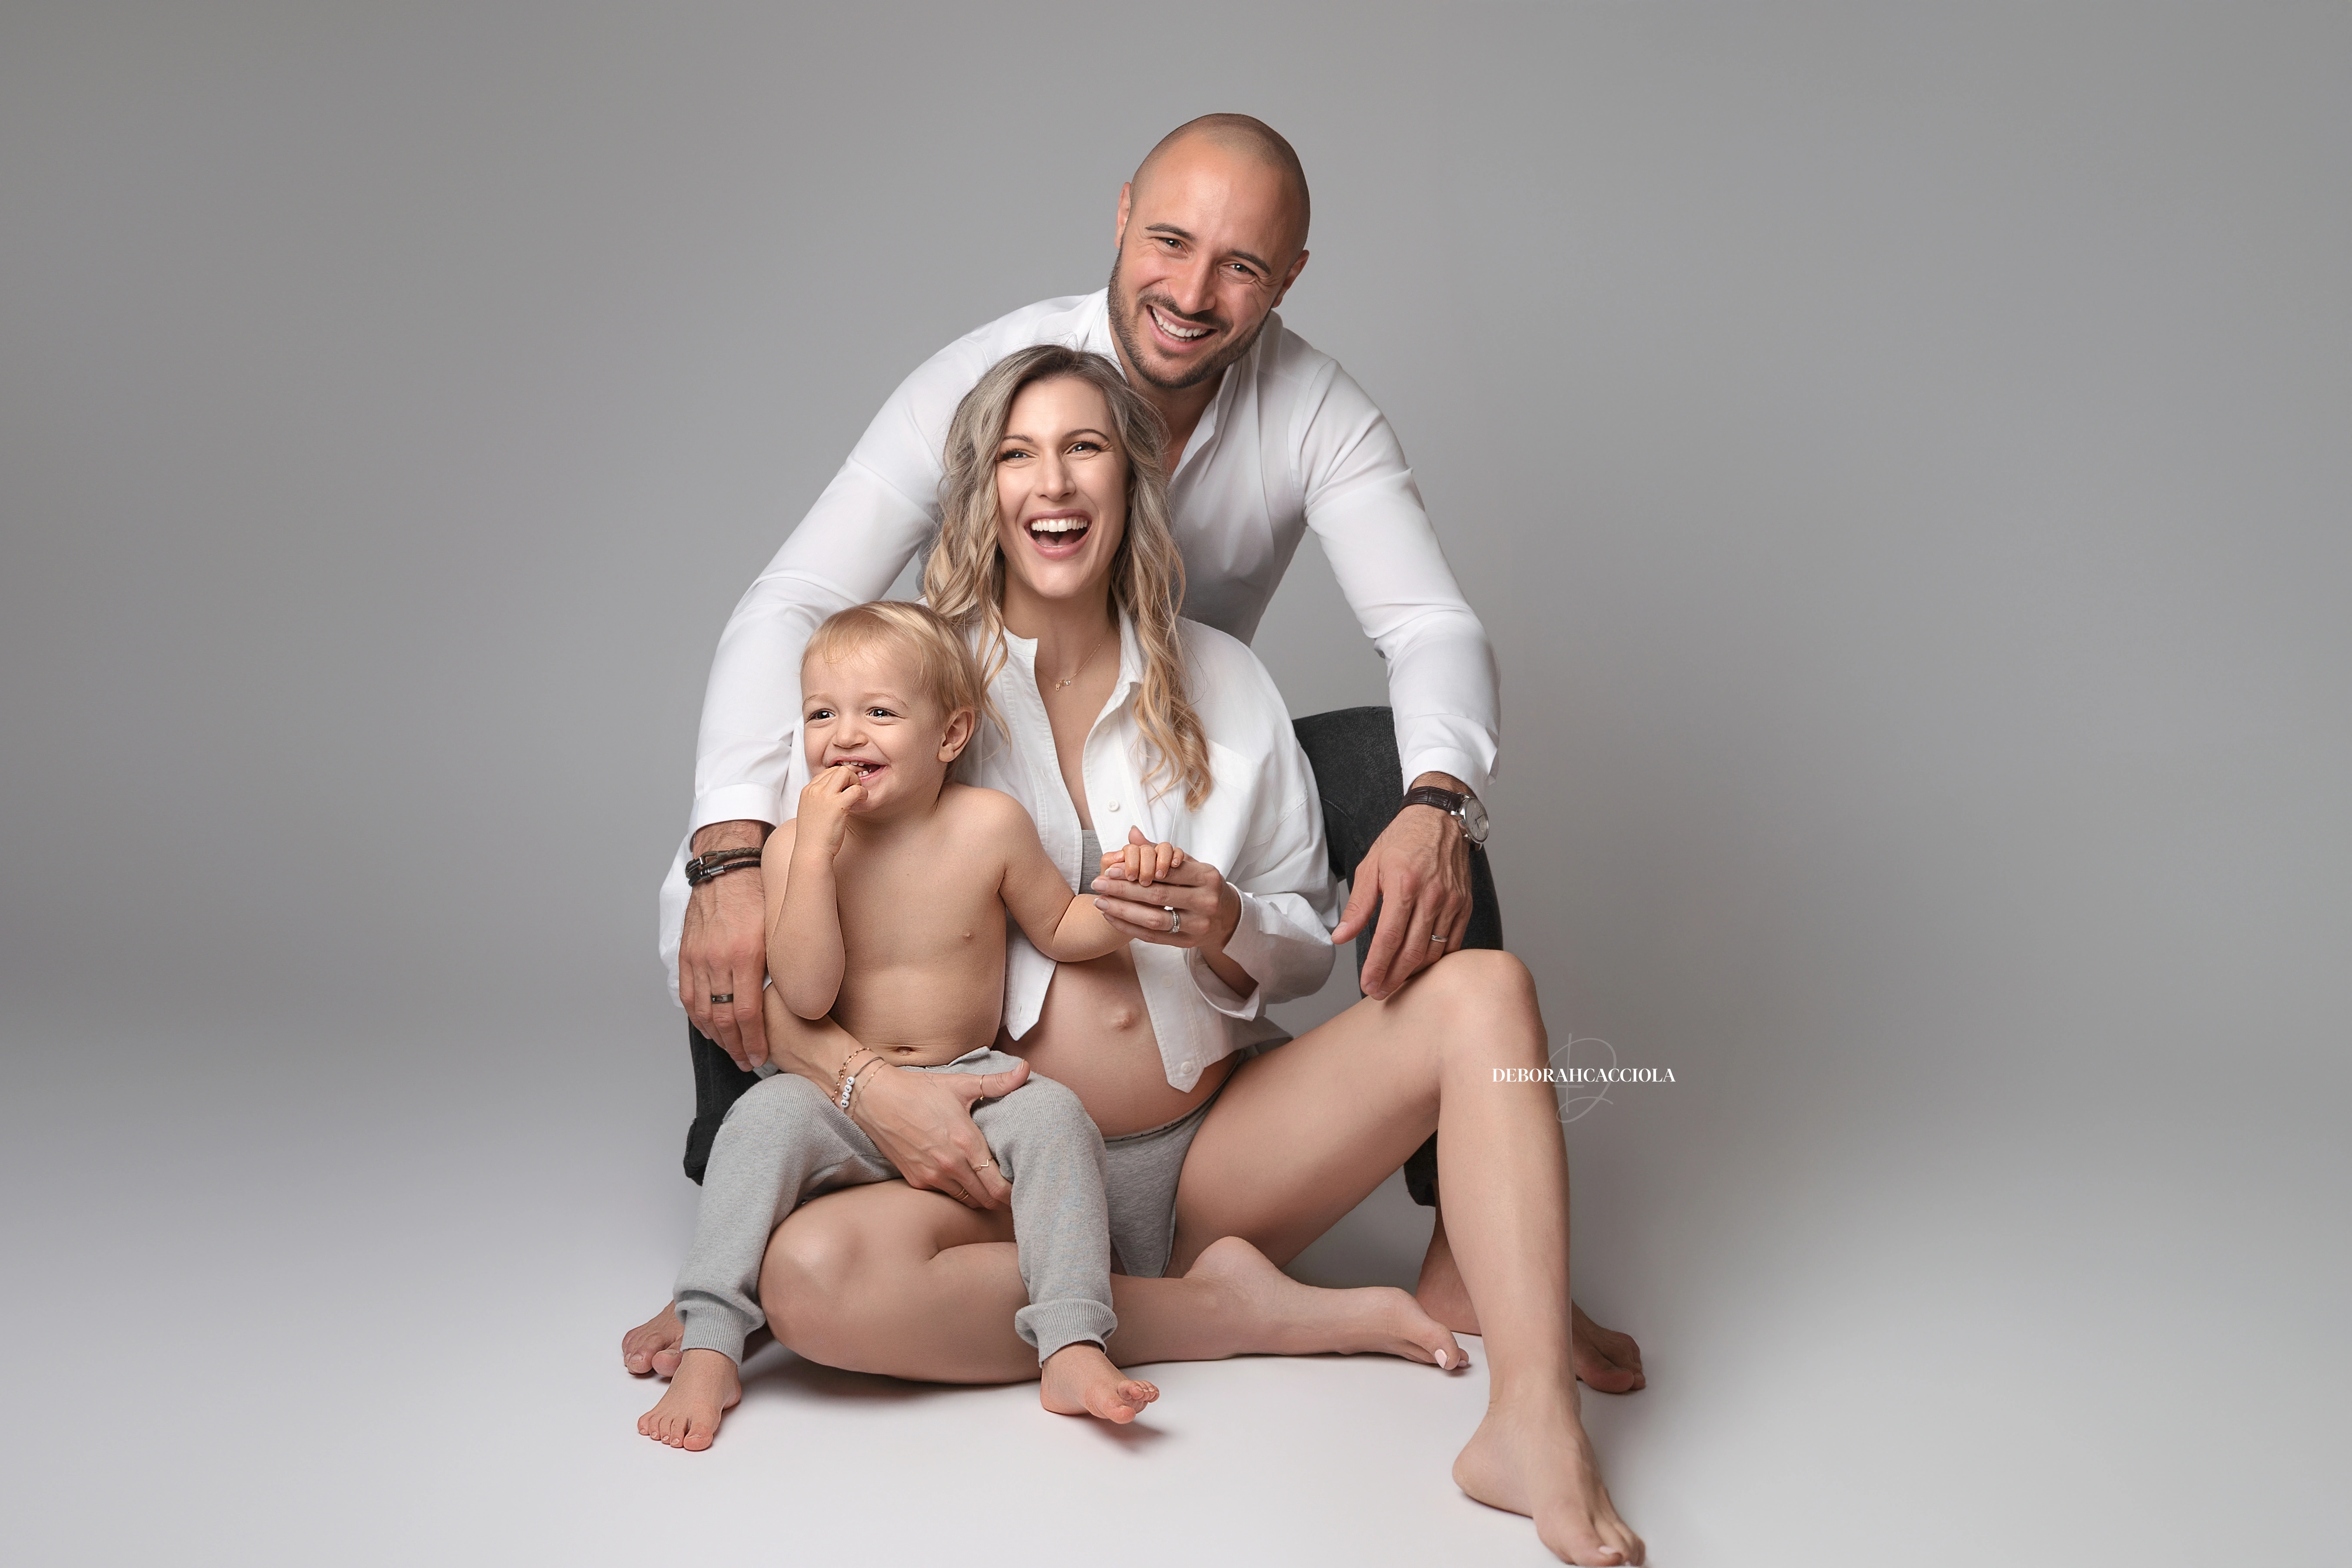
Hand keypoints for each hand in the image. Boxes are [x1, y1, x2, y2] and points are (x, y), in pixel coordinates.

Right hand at [680, 820, 772, 1069]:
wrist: (726, 868)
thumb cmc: (759, 895)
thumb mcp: (778, 929)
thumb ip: (780, 964)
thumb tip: (792, 998)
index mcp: (746, 955)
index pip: (746, 1012)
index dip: (753, 1040)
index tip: (761, 1057)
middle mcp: (718, 960)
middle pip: (722, 1018)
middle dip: (736, 1045)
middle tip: (747, 1062)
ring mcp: (698, 958)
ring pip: (702, 1011)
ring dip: (716, 1036)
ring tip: (730, 1051)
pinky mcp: (686, 954)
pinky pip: (687, 995)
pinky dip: (697, 1017)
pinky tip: (708, 1029)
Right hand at [796, 764, 866, 854]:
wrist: (811, 851)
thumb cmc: (813, 836)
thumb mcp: (811, 811)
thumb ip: (819, 799)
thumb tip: (835, 793)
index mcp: (807, 790)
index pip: (826, 772)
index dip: (840, 778)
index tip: (847, 787)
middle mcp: (814, 790)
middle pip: (837, 769)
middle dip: (850, 777)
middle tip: (855, 789)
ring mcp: (825, 796)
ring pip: (846, 773)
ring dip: (856, 782)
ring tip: (857, 795)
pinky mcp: (838, 805)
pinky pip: (856, 789)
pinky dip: (863, 793)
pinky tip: (862, 801)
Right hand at [847, 1056, 1028, 1208]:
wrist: (875, 1099)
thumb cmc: (920, 1089)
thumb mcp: (961, 1083)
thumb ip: (997, 1083)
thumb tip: (1026, 1070)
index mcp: (967, 1142)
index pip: (999, 1185)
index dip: (1014, 1192)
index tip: (1024, 1188)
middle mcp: (951, 1165)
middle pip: (986, 1200)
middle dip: (1002, 1200)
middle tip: (1014, 1193)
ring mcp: (932, 1176)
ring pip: (967, 1200)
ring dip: (981, 1197)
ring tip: (992, 1188)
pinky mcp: (916, 1180)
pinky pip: (946, 1194)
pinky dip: (958, 1192)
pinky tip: (966, 1180)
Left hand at [1092, 825, 1239, 952]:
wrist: (1227, 917)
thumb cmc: (1203, 886)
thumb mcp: (1190, 864)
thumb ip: (1161, 851)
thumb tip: (1132, 833)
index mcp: (1207, 876)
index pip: (1166, 872)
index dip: (1136, 870)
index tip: (1110, 869)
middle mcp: (1206, 901)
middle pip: (1157, 896)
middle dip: (1123, 890)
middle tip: (1098, 884)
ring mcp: (1199, 925)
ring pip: (1154, 919)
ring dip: (1123, 911)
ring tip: (1101, 901)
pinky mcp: (1188, 942)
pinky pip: (1153, 937)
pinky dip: (1130, 927)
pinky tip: (1113, 917)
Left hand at [1331, 774, 1473, 999]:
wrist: (1440, 818)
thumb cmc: (1402, 840)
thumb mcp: (1370, 866)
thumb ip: (1358, 906)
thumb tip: (1340, 937)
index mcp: (1404, 885)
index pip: (1389, 938)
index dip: (1377, 967)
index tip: (1368, 985)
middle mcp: (1431, 896)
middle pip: (1412, 951)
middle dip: (1393, 978)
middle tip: (1379, 992)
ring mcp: (1452, 902)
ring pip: (1433, 951)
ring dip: (1413, 972)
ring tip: (1395, 981)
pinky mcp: (1465, 905)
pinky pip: (1452, 943)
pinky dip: (1436, 959)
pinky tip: (1420, 965)